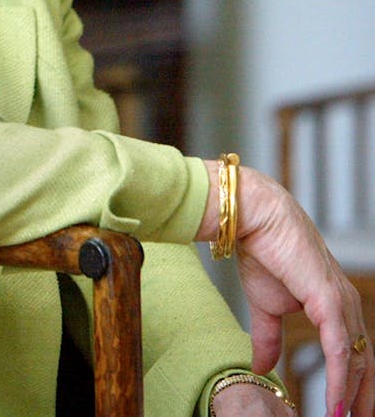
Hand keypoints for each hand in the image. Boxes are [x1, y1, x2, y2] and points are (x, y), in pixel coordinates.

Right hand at [203, 161, 372, 416]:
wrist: (254, 220)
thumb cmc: (262, 253)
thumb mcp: (265, 307)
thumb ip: (268, 339)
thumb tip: (260, 368)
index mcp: (335, 304)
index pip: (355, 352)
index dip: (356, 385)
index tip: (348, 412)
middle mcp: (346, 305)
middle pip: (367, 362)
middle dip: (365, 397)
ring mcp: (341, 303)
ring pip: (357, 360)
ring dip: (355, 395)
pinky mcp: (330, 301)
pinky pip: (341, 350)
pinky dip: (341, 378)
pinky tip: (337, 401)